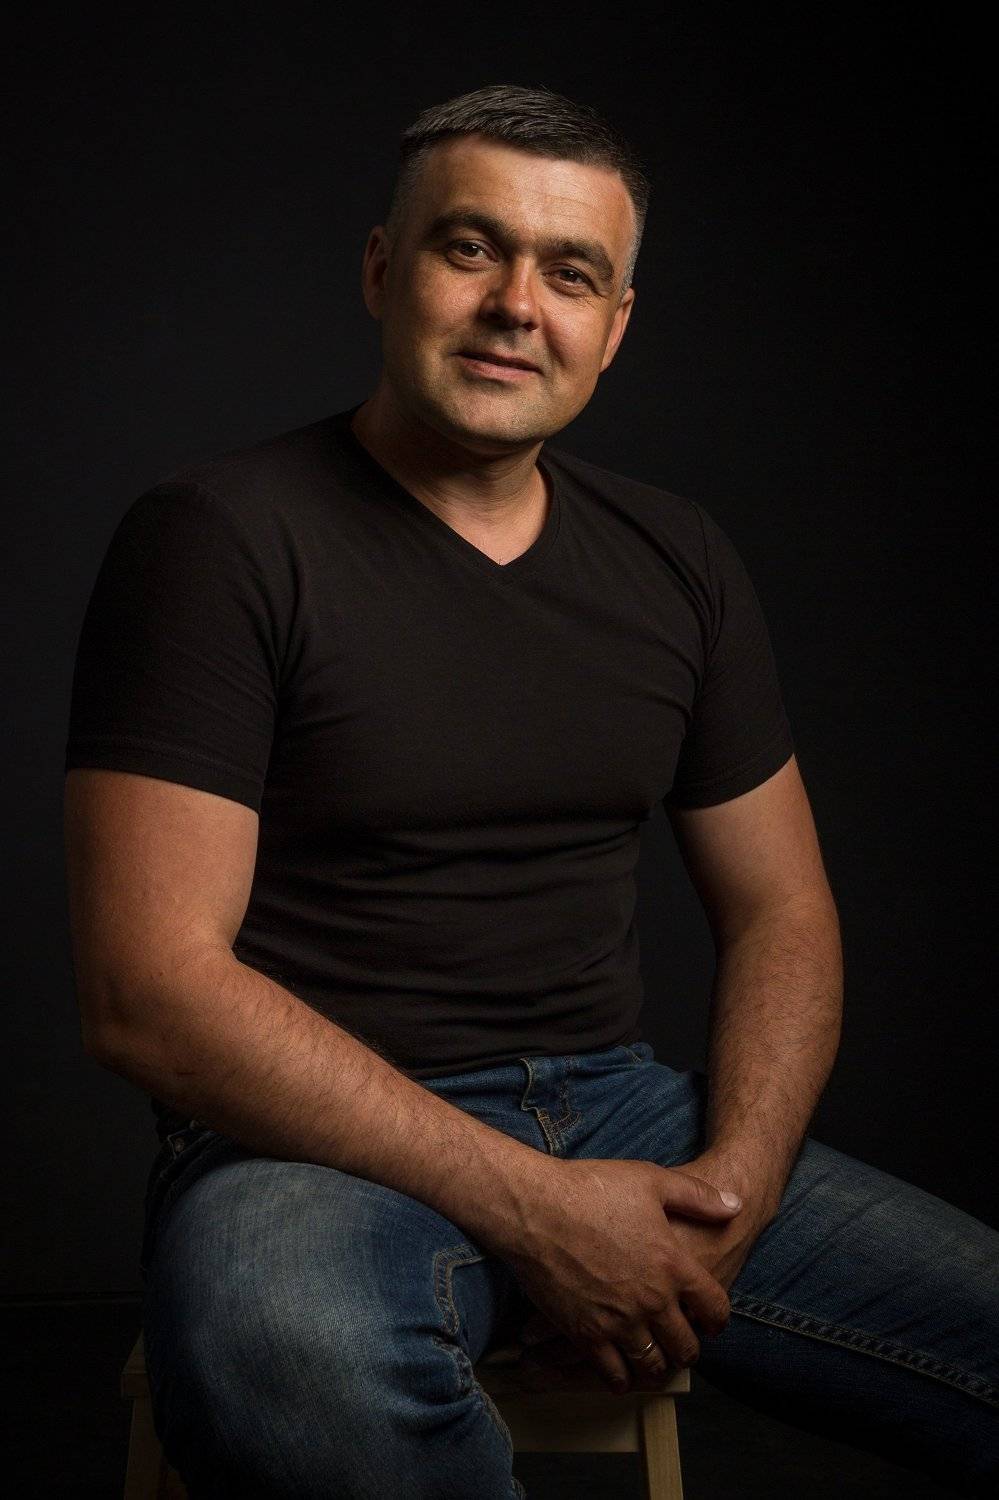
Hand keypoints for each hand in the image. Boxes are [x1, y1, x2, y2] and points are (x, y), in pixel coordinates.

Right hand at [500, 1156, 742, 1394]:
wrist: (535, 1207)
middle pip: (686, 1346)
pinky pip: (612, 1373)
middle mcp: (652, 1301)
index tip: (711, 1322)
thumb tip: (736, 1204)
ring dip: (658, 1367)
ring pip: (652, 1365)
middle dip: (689, 1350)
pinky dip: (621, 1379)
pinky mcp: (584, 1334)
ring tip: (655, 1363)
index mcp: (673, 1265)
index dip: (718, 1319)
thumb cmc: (592, 1188)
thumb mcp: (652, 1180)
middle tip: (684, 1348)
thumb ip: (698, 1196)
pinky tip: (621, 1374)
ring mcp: (618, 1321)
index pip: (714, 1307)